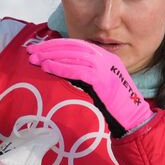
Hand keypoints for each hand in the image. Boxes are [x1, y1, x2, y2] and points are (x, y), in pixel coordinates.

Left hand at [26, 38, 151, 134]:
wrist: (133, 119)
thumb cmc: (115, 107)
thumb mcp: (102, 84)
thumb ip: (87, 73)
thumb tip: (62, 69)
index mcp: (106, 57)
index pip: (78, 45)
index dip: (56, 45)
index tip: (39, 48)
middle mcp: (106, 59)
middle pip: (73, 47)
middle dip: (50, 48)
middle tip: (31, 51)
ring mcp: (105, 68)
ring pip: (74, 56)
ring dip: (51, 56)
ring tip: (35, 60)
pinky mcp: (102, 80)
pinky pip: (78, 70)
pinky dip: (61, 67)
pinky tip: (47, 68)